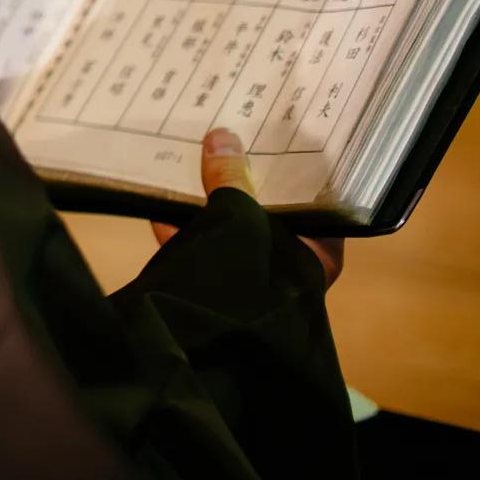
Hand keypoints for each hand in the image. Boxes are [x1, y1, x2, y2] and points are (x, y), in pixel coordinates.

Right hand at [152, 127, 343, 286]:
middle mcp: (291, 269)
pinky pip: (204, 251)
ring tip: (194, 163)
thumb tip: (221, 137)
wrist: (201, 342)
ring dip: (210, 203)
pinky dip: (184, 231)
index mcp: (316, 255)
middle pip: (270, 213)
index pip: (318, 203)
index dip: (300, 170)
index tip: (280, 138)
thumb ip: (230, 178)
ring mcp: (254, 282)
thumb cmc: (243, 280)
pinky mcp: (218, 290)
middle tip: (233, 140)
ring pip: (234, 232)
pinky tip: (160, 205)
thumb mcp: (239, 218)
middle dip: (246, 181)